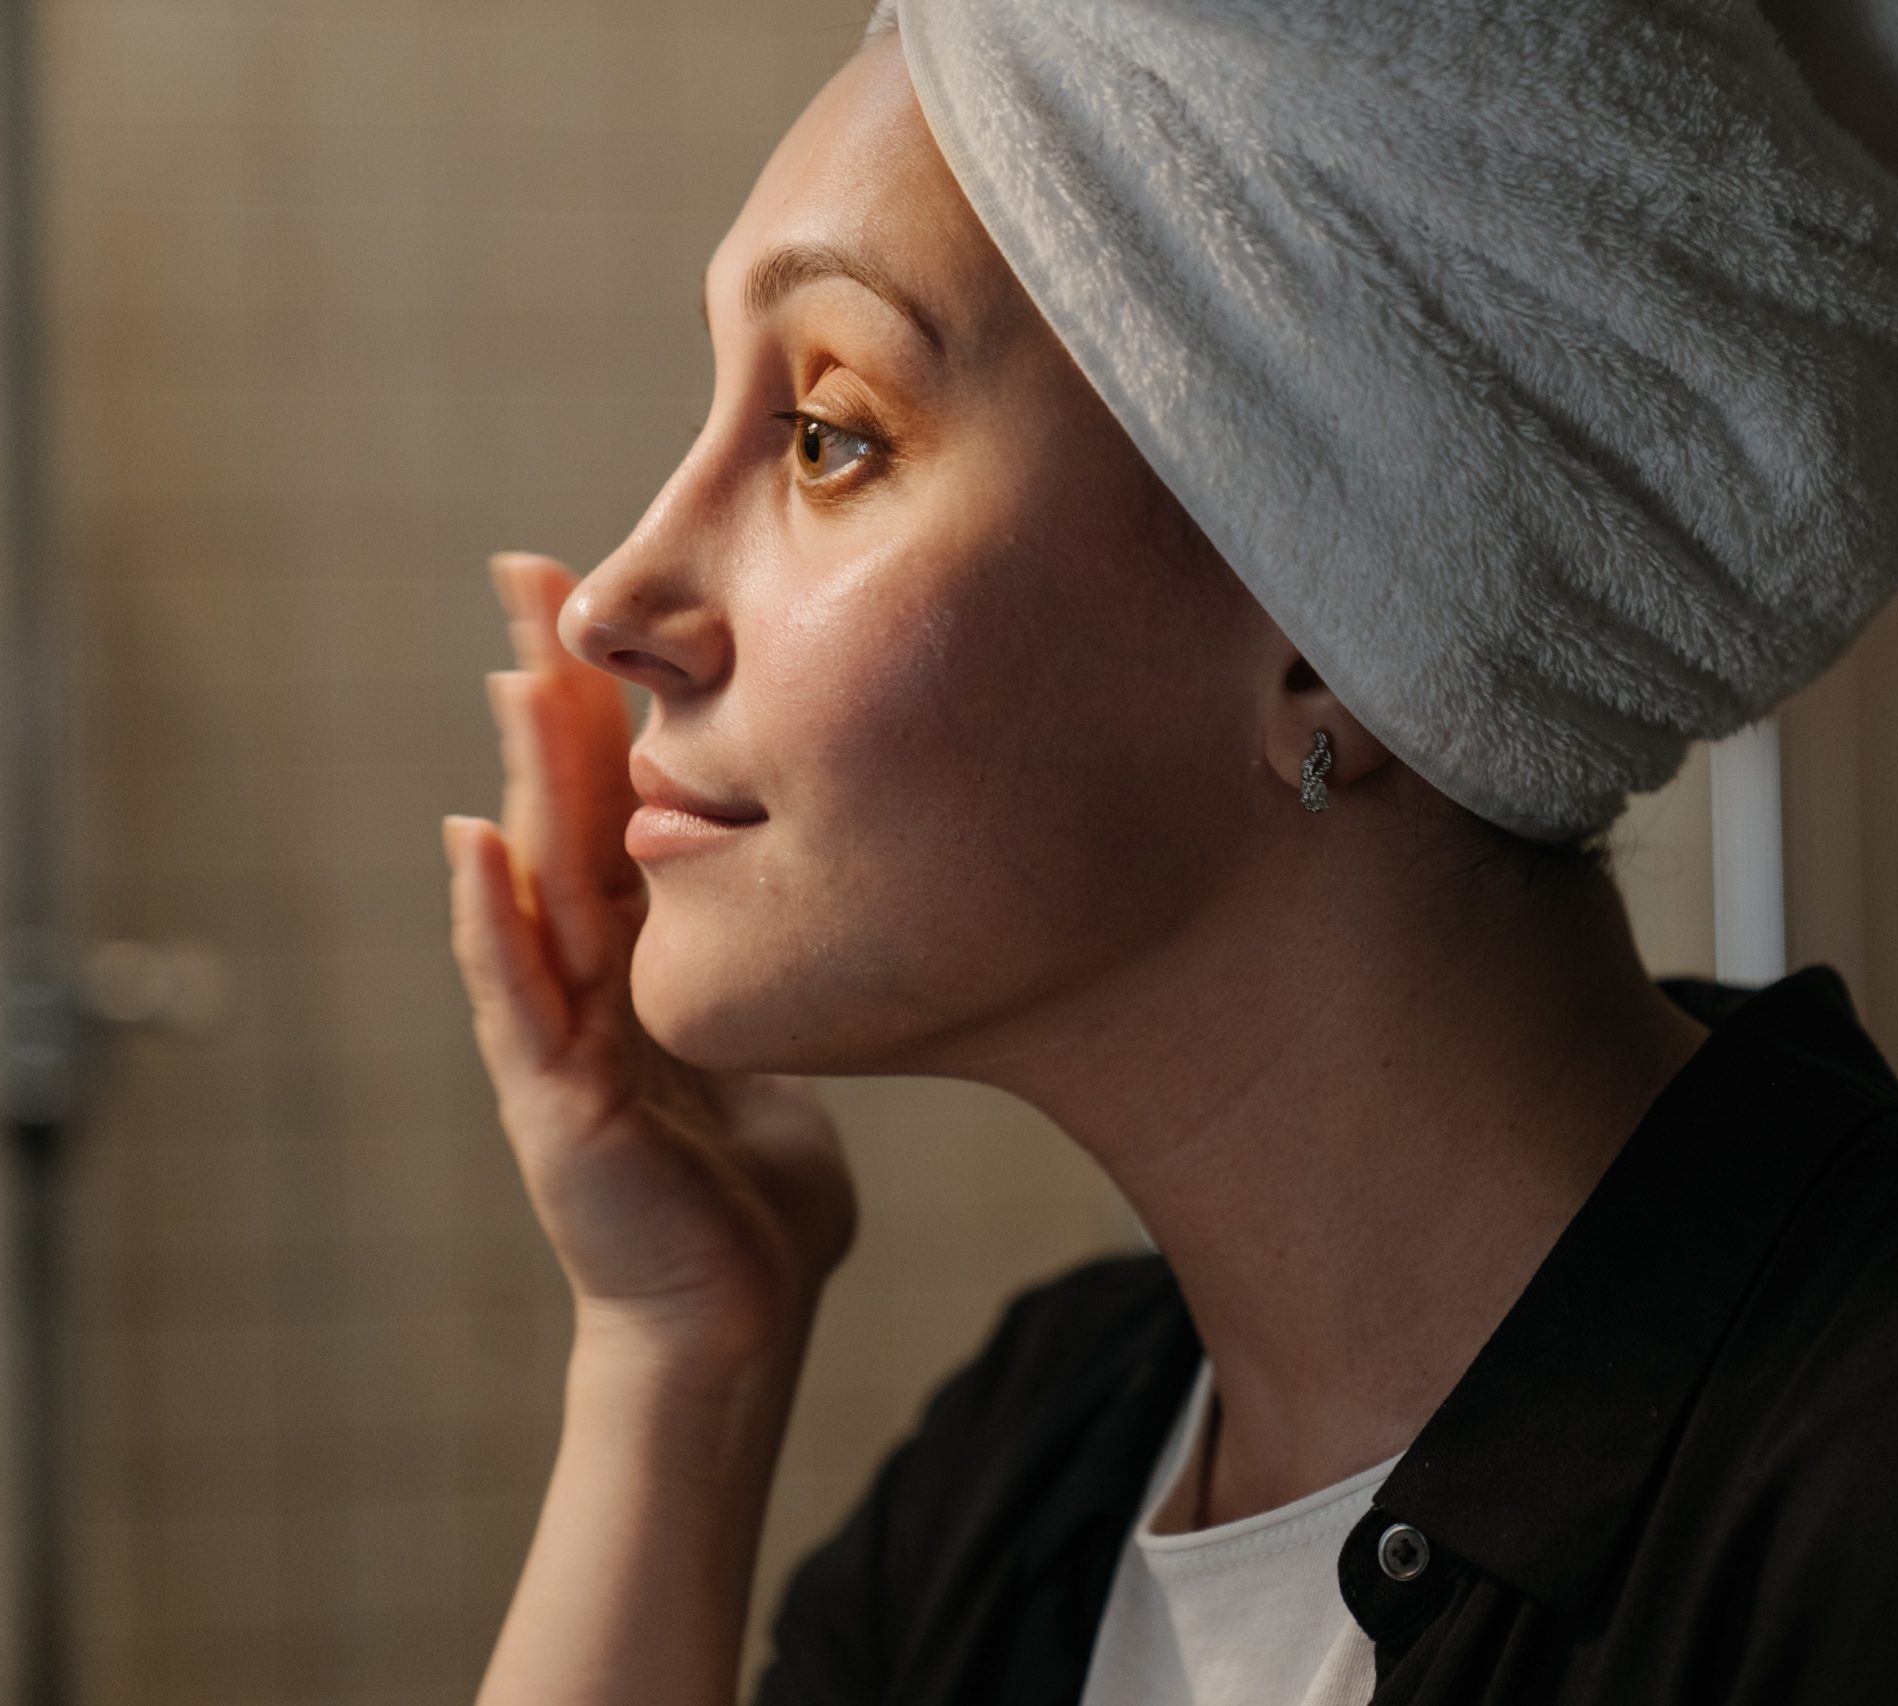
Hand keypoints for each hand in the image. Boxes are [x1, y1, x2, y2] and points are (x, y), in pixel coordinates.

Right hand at [443, 552, 855, 1371]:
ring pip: (538, 882)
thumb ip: (776, 977)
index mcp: (647, 961)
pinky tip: (470, 847)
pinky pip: (519, 1002)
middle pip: (562, 811)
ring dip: (520, 777)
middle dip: (545, 695)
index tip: (601, 597)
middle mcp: (593, 982)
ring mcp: (564, 1039)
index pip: (618, 808)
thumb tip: (834, 910)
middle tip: (525, 573)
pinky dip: (490, 924)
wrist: (732, 1328)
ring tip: (509, 670)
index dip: (608, 705)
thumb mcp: (781, 1056)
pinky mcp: (558, 1104)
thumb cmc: (758, 1207)